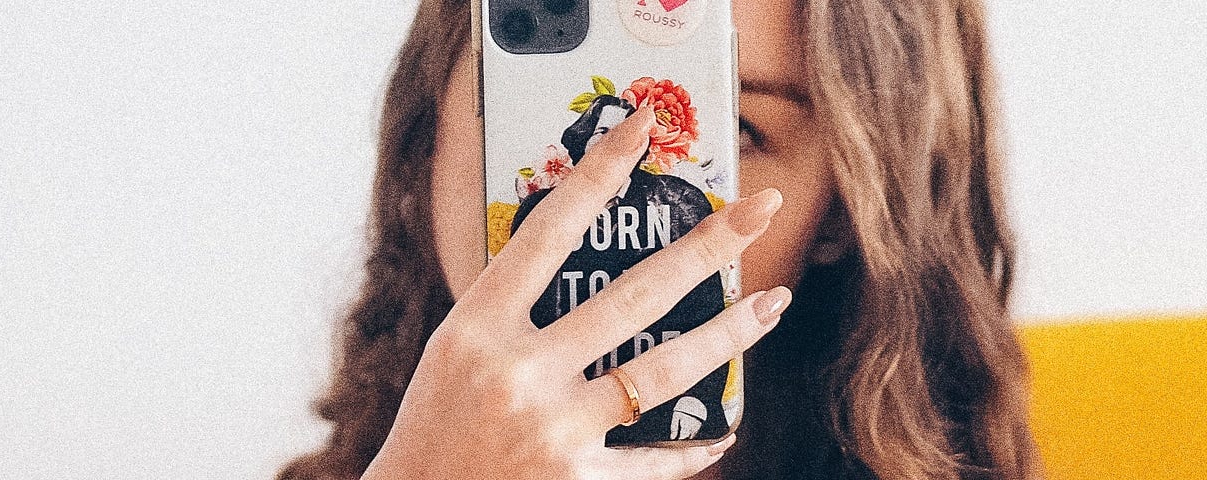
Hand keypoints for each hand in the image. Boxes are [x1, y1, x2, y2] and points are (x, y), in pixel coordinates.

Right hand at [361, 105, 792, 479]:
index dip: (600, 172)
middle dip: (707, 246)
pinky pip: (655, 459)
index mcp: (477, 327)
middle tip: (760, 208)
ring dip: (728, 334)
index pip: (549, 231)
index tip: (643, 126)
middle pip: (633, 294)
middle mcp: (519, 373)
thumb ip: (512, 312)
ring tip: (771, 304)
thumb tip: (590, 266)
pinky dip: (694, 446)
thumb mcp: (454, 352)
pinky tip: (723, 430)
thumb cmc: (435, 426)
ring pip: (664, 370)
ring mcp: (554, 430)